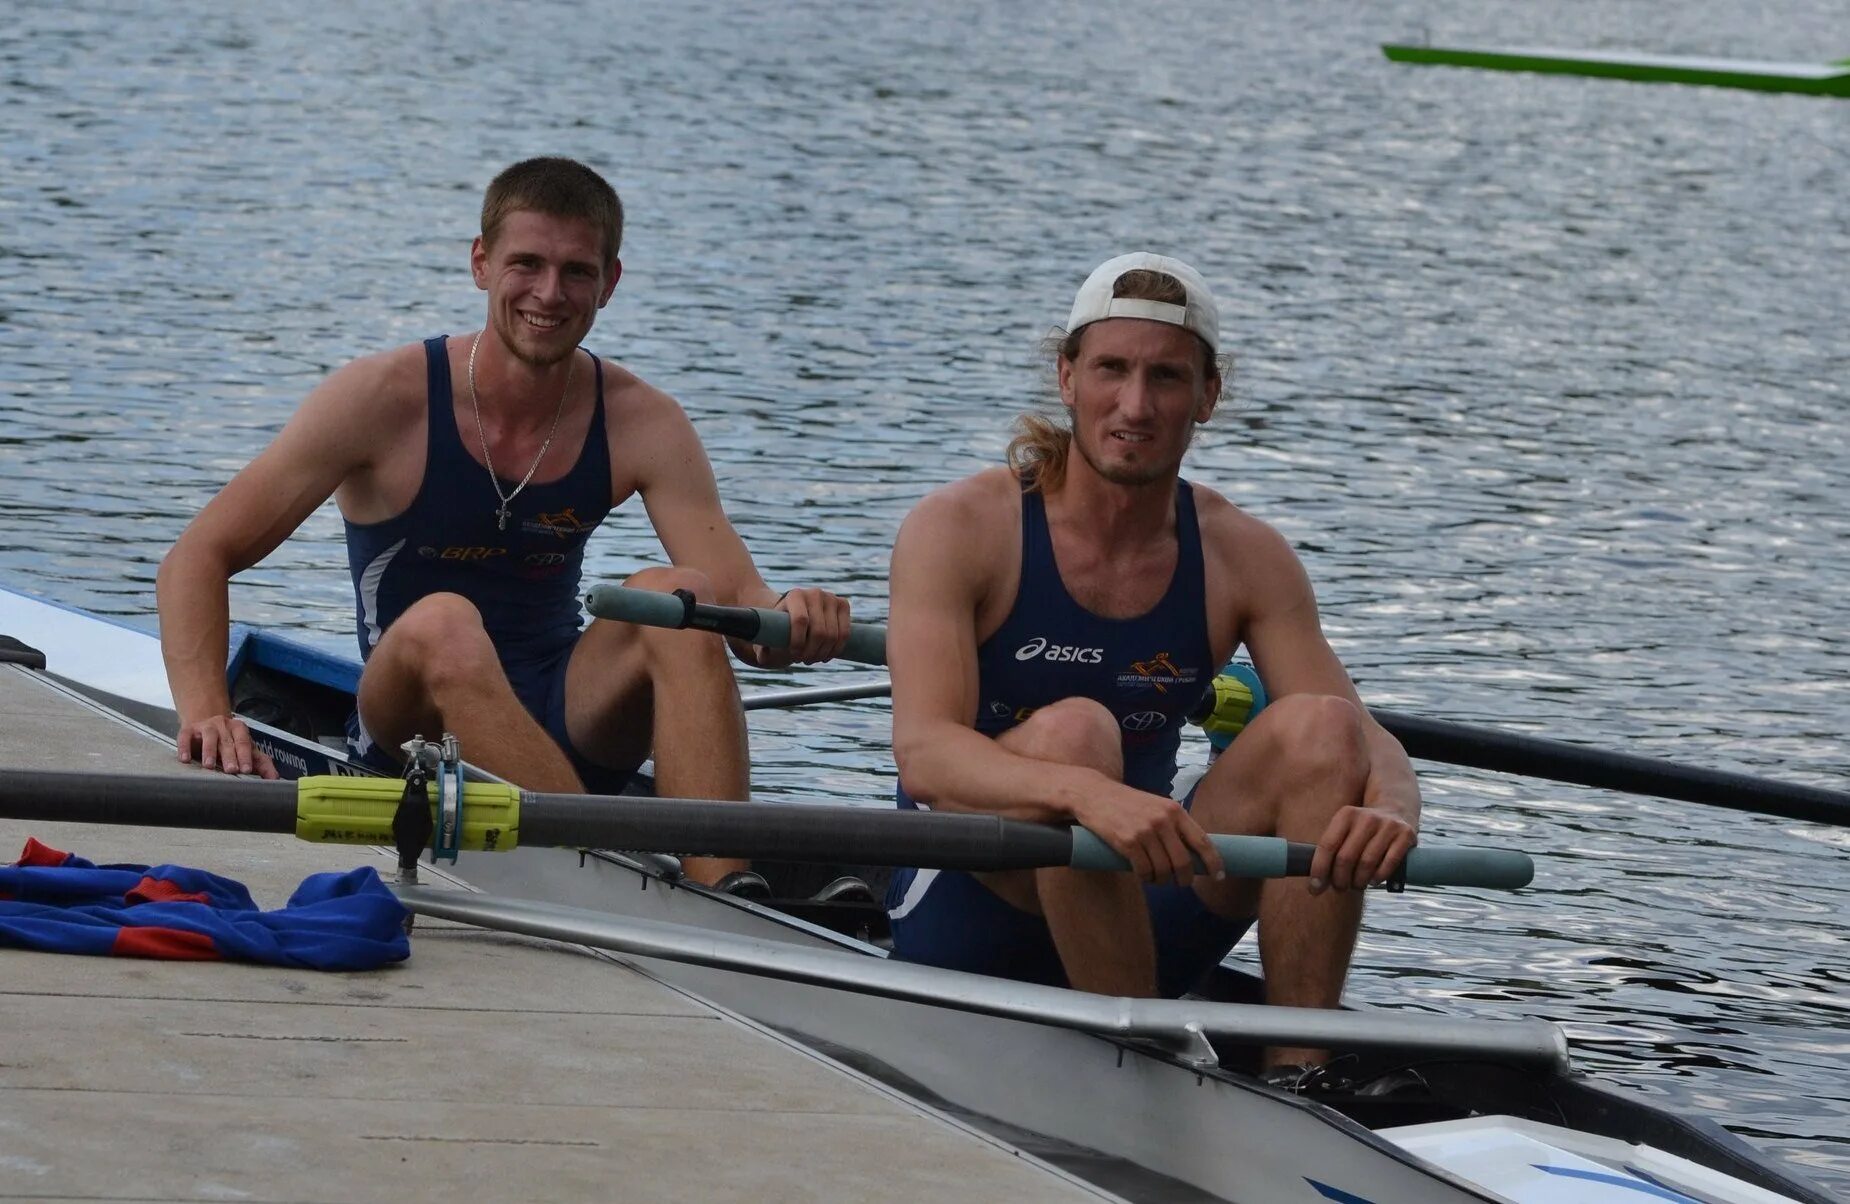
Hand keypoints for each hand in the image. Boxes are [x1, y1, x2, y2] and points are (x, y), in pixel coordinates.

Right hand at [177, 713, 278, 778]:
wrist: (206, 724)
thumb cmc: (229, 741)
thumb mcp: (246, 750)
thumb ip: (261, 763)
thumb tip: (275, 779)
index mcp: (240, 729)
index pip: (244, 742)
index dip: (246, 756)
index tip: (247, 769)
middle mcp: (223, 725)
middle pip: (228, 742)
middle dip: (230, 756)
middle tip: (231, 770)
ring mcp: (205, 726)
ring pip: (209, 737)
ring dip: (209, 751)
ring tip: (209, 766)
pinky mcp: (188, 730)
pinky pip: (185, 737)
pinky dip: (184, 747)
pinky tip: (184, 759)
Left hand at [769, 587, 851, 664]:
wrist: (794, 614)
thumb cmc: (777, 628)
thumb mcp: (766, 636)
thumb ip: (761, 647)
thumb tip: (764, 656)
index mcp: (794, 595)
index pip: (800, 620)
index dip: (798, 641)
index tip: (793, 655)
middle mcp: (814, 593)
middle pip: (819, 631)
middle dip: (811, 652)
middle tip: (802, 661)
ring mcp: (830, 597)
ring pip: (833, 635)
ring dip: (822, 653)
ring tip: (811, 659)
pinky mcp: (843, 604)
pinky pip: (845, 633)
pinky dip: (836, 649)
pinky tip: (825, 656)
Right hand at [1072, 784, 1224, 886]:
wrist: (1093, 794)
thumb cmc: (1127, 804)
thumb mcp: (1156, 806)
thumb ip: (1173, 825)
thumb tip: (1193, 853)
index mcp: (1174, 810)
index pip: (1202, 841)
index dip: (1213, 862)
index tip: (1218, 876)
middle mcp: (1162, 820)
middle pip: (1183, 862)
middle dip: (1185, 878)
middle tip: (1181, 883)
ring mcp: (1144, 831)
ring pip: (1163, 870)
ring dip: (1162, 881)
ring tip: (1157, 878)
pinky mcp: (1127, 842)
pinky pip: (1144, 871)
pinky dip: (1146, 878)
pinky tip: (1143, 876)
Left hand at [1307, 805, 1416, 893]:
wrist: (1396, 811)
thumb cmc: (1363, 829)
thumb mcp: (1345, 829)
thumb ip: (1331, 849)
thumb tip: (1315, 881)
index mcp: (1346, 815)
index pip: (1327, 845)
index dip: (1319, 869)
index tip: (1314, 887)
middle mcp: (1366, 818)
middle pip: (1346, 858)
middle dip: (1340, 879)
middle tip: (1339, 888)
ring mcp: (1388, 825)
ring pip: (1367, 863)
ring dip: (1359, 881)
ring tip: (1356, 885)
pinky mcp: (1406, 835)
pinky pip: (1389, 863)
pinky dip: (1379, 877)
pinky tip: (1373, 880)